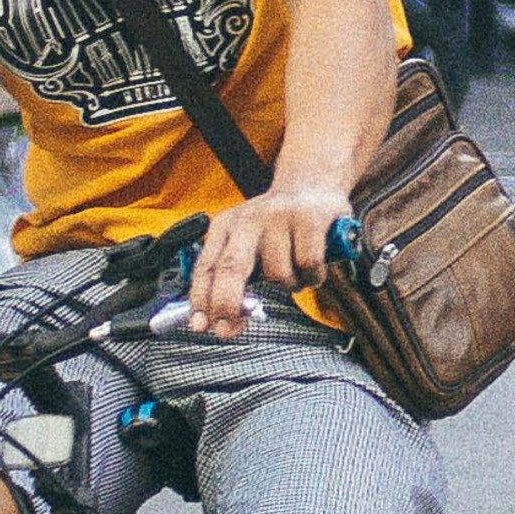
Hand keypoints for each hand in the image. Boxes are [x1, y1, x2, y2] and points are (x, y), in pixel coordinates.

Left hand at [187, 176, 351, 335]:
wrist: (313, 184)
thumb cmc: (277, 224)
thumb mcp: (244, 240)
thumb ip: (230, 274)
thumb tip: (218, 318)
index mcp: (225, 225)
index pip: (206, 266)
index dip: (201, 298)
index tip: (200, 325)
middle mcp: (248, 219)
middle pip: (230, 268)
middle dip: (227, 304)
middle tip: (227, 329)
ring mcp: (280, 218)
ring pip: (277, 274)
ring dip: (288, 286)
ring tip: (295, 274)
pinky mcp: (310, 220)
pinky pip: (308, 266)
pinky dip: (312, 277)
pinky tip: (313, 268)